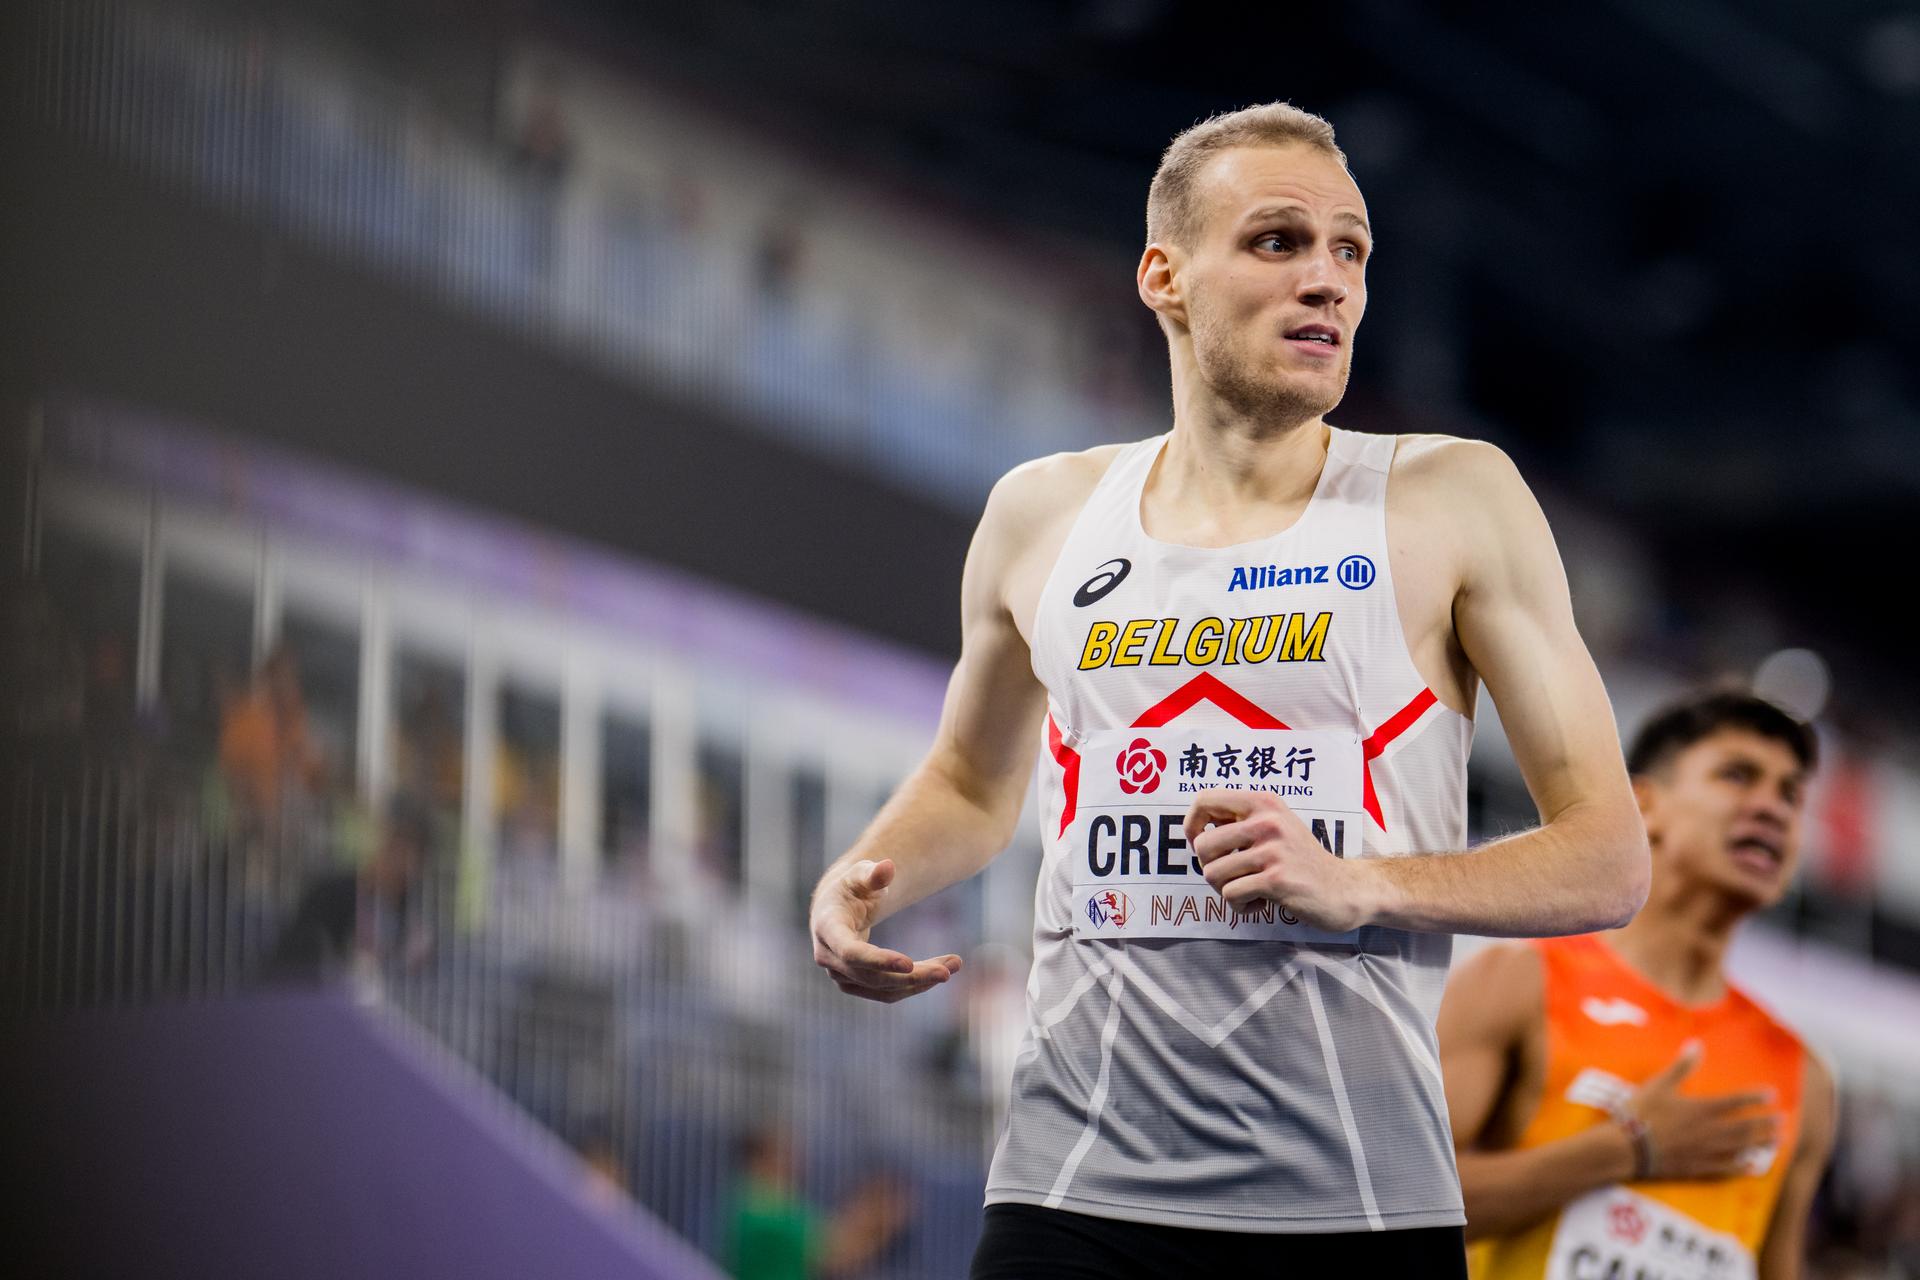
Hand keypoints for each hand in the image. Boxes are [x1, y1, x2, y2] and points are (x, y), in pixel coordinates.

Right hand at [810, 858, 961, 1002]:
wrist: (838, 907)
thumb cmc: (852, 886)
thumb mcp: (861, 873)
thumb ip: (874, 873)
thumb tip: (888, 866)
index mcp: (827, 928)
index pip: (851, 952)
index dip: (878, 960)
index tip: (910, 963)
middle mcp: (828, 957)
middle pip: (873, 977)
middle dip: (912, 976)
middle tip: (947, 972)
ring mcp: (840, 976)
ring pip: (884, 989)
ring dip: (919, 982)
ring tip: (953, 965)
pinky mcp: (855, 985)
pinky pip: (887, 992)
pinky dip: (914, 985)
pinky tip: (938, 972)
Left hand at [1184, 789, 1374, 932]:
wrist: (1344, 888)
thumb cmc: (1301, 860)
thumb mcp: (1274, 826)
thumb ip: (1240, 822)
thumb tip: (1195, 832)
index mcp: (1263, 802)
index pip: (1204, 800)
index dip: (1192, 825)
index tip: (1200, 843)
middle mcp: (1267, 821)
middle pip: (1202, 846)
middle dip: (1211, 868)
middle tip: (1235, 877)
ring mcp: (1272, 850)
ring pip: (1213, 874)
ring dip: (1227, 890)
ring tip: (1252, 889)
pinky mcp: (1276, 879)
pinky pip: (1231, 895)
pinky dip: (1242, 906)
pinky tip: (1263, 902)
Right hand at [1626, 1042, 1778, 1179]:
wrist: (1627, 1148)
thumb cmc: (1641, 1112)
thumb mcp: (1659, 1084)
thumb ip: (1681, 1066)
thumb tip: (1696, 1044)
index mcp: (1701, 1109)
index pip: (1735, 1102)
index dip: (1755, 1098)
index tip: (1772, 1095)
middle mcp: (1709, 1131)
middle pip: (1744, 1127)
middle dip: (1764, 1124)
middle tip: (1781, 1122)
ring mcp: (1705, 1152)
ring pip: (1740, 1148)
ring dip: (1760, 1144)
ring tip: (1775, 1142)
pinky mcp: (1697, 1168)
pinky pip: (1725, 1169)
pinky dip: (1740, 1167)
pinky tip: (1751, 1167)